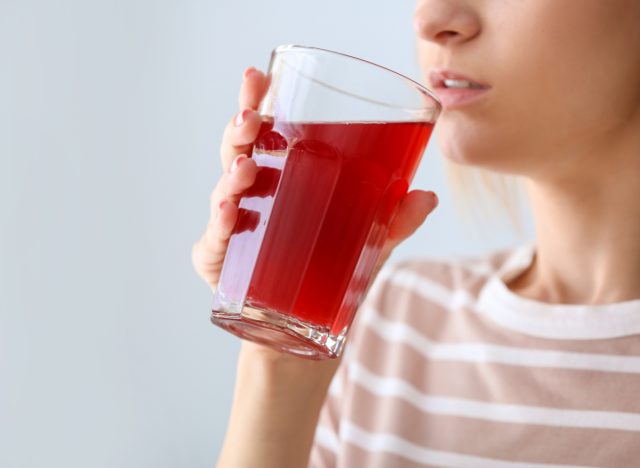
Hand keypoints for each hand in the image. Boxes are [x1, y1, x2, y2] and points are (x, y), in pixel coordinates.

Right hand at [192, 66, 438, 358]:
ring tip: (248, 165)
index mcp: (280, 182)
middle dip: (240, 128)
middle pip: (238, 152)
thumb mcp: (366, 247)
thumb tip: (427, 197)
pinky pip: (214, 241)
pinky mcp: (219, 263)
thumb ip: (392, 222)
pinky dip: (219, 226)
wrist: (303, 337)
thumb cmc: (328, 280)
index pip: (265, 134)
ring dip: (232, 174)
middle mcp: (251, 198)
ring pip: (223, 191)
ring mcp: (231, 229)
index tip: (258, 76)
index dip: (256, 102)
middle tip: (251, 117)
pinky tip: (228, 212)